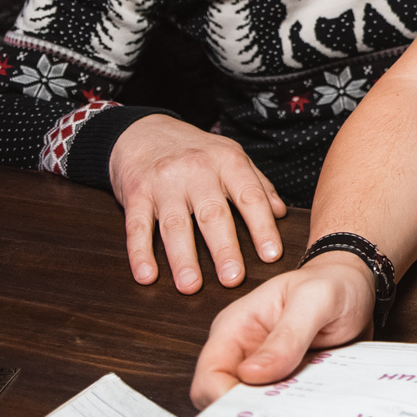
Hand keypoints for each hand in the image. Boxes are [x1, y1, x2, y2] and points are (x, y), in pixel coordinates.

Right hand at [109, 114, 286, 292]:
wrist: (144, 131)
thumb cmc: (195, 150)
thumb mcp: (231, 156)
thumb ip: (258, 184)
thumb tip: (281, 214)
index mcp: (227, 162)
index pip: (250, 197)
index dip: (262, 227)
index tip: (271, 256)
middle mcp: (196, 170)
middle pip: (213, 214)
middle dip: (224, 248)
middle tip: (234, 278)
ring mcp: (164, 183)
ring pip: (175, 224)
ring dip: (183, 258)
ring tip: (191, 285)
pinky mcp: (135, 194)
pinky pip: (137, 227)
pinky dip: (140, 253)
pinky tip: (147, 276)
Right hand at [191, 254, 374, 408]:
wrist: (356, 285)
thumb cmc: (332, 283)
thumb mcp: (316, 299)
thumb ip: (288, 334)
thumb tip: (253, 374)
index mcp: (235, 327)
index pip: (209, 375)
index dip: (224, 398)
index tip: (256, 410)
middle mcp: (241, 352)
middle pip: (222, 399)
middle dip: (247, 412)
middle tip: (282, 416)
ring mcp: (261, 369)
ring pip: (248, 408)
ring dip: (271, 414)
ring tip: (299, 410)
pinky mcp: (283, 381)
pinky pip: (277, 407)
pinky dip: (289, 412)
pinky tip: (309, 408)